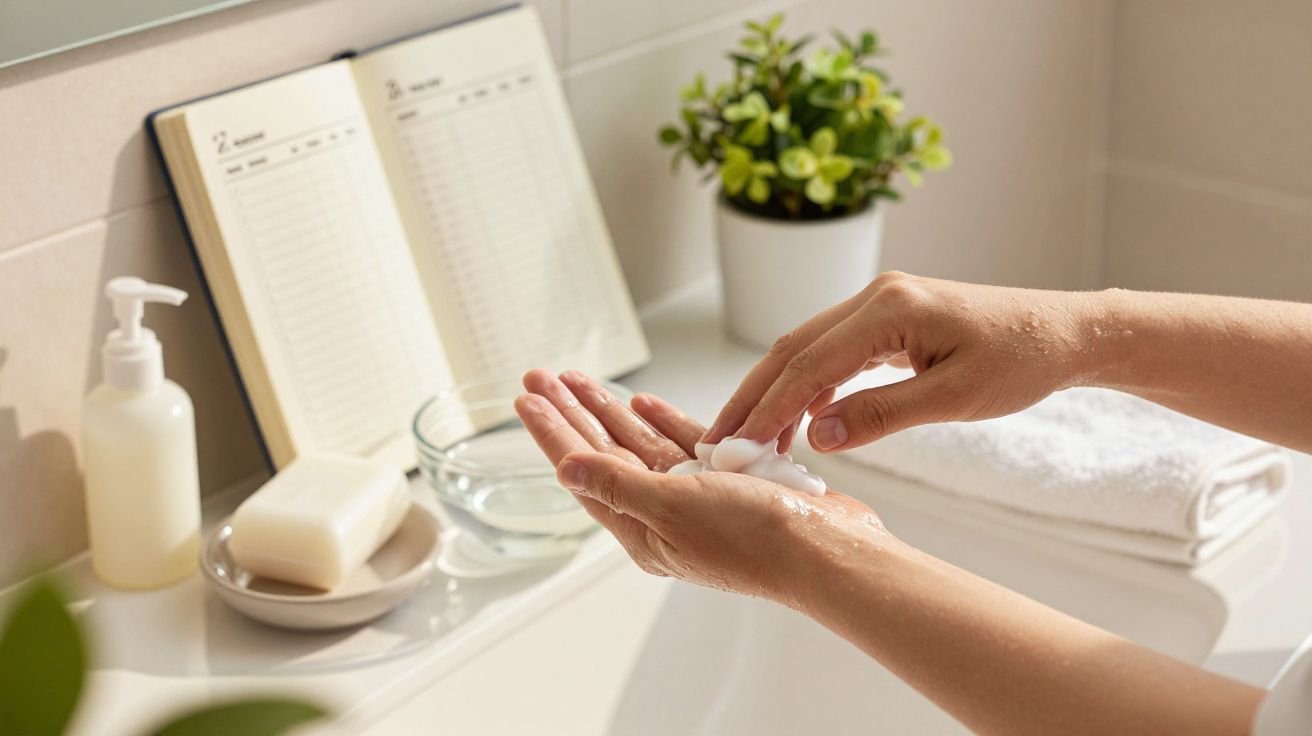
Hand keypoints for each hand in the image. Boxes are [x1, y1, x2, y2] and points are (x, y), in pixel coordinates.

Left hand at [514, 369, 895, 607]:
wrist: (824, 548)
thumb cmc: (754, 538)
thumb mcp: (673, 507)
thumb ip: (617, 484)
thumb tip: (565, 469)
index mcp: (643, 529)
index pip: (584, 471)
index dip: (553, 431)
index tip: (527, 398)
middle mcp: (664, 514)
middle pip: (605, 454)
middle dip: (572, 413)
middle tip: (542, 377)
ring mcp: (697, 499)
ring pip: (641, 445)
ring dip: (610, 411)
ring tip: (579, 380)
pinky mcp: (730, 483)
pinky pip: (686, 446)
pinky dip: (665, 421)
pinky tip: (643, 403)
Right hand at [703, 271, 1093, 452]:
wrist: (1062, 332)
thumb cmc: (1020, 361)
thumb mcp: (954, 398)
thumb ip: (881, 415)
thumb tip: (818, 436)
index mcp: (889, 308)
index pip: (809, 364)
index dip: (768, 408)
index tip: (737, 447)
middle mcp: (875, 296)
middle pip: (792, 349)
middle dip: (753, 397)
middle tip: (717, 442)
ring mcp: (879, 304)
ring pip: (807, 349)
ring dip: (775, 392)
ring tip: (747, 438)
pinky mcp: (887, 319)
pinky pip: (832, 352)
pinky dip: (807, 386)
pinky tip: (796, 420)